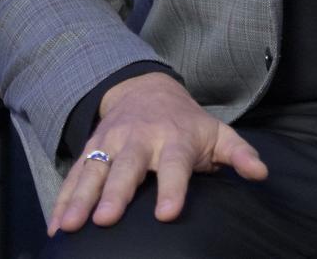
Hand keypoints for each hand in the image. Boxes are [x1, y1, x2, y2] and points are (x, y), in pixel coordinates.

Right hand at [48, 71, 267, 234]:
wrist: (146, 88)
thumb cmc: (186, 122)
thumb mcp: (217, 132)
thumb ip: (239, 154)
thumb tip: (261, 173)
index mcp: (175, 139)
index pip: (175, 166)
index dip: (172, 189)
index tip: (167, 214)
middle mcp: (140, 140)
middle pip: (127, 169)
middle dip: (115, 193)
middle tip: (106, 219)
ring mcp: (111, 143)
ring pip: (93, 171)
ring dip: (80, 198)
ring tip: (69, 226)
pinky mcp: (91, 150)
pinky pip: (74, 175)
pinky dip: (63, 199)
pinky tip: (55, 226)